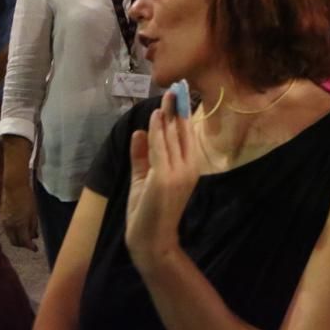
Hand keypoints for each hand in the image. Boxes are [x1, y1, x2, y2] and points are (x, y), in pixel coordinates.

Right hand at [1, 176, 39, 251]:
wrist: (14, 187)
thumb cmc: (27, 197)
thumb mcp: (34, 212)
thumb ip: (33, 226)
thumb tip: (34, 236)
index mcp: (20, 224)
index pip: (24, 241)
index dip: (30, 247)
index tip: (35, 249)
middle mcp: (10, 226)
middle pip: (16, 242)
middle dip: (23, 245)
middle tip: (31, 243)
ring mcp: (5, 223)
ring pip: (11, 237)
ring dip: (18, 239)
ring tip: (26, 235)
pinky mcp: (2, 219)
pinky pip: (7, 231)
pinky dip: (14, 233)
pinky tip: (20, 229)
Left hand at [125, 93, 200, 269]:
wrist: (151, 240)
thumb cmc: (148, 213)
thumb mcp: (145, 179)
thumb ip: (142, 156)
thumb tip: (141, 130)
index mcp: (189, 168)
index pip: (186, 136)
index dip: (182, 115)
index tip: (178, 96)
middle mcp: (188, 167)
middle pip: (182, 132)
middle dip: (177, 109)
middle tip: (174, 88)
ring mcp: (178, 172)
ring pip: (171, 137)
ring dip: (167, 115)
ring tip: (165, 97)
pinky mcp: (165, 176)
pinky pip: (160, 147)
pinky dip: (158, 130)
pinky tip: (155, 117)